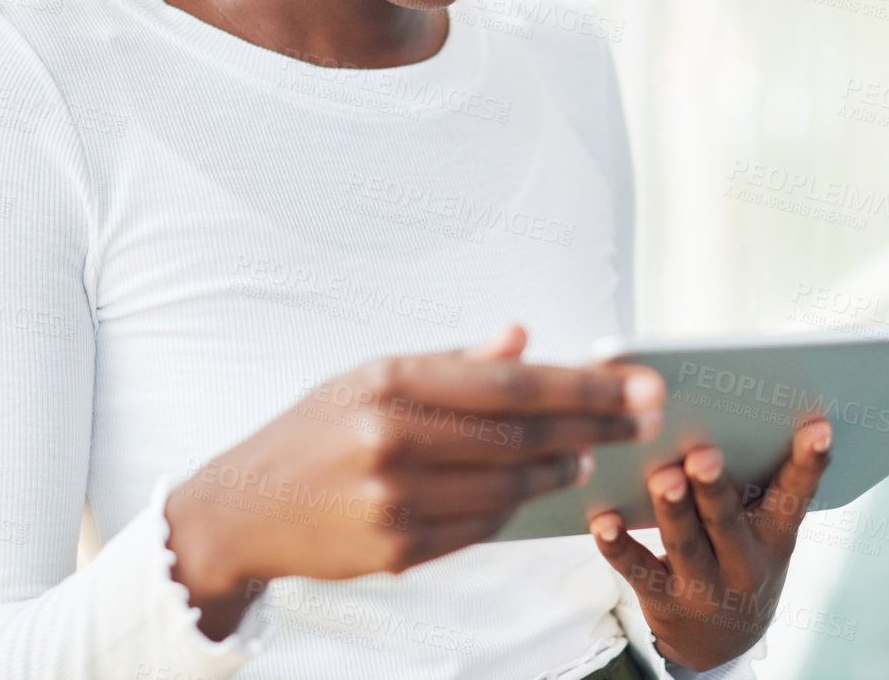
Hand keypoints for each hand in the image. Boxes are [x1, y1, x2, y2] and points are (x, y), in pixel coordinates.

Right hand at [164, 323, 665, 637]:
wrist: (244, 510)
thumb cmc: (314, 432)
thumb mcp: (370, 376)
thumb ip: (452, 361)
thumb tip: (522, 338)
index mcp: (389, 382)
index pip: (510, 383)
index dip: (582, 384)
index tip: (634, 383)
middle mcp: (392, 440)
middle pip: (521, 433)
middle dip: (594, 423)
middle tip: (644, 417)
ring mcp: (395, 501)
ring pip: (509, 485)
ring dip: (560, 467)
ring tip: (591, 450)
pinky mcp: (398, 550)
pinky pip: (481, 526)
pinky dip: (516, 504)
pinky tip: (540, 485)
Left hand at [587, 417, 832, 671]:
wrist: (719, 645)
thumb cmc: (739, 560)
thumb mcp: (761, 533)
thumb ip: (752, 485)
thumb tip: (725, 412)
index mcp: (775, 538)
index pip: (795, 496)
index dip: (808, 463)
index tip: (817, 428)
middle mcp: (744, 565)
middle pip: (729, 522)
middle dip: (716, 489)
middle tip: (704, 456)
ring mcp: (703, 587)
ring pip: (685, 544)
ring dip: (672, 510)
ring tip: (663, 479)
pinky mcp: (662, 599)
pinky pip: (636, 569)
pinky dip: (618, 545)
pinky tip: (604, 520)